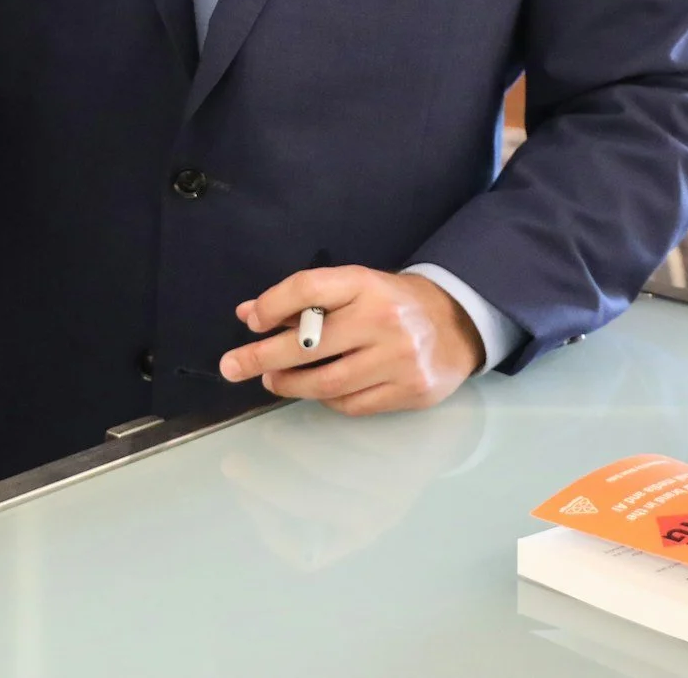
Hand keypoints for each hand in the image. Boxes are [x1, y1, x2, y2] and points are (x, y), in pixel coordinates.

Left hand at [217, 266, 484, 415]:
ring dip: (289, 384)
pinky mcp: (409, 392)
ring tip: (270, 379)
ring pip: (327, 382)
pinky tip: (315, 390)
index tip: (250, 322)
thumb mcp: (352, 288)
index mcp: (366, 284)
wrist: (455, 324)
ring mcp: (399, 359)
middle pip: (309, 343)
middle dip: (262, 356)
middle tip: (231, 367)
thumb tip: (247, 314)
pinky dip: (325, 400)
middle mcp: (383, 320)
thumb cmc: (390, 303)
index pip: (308, 290)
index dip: (272, 305)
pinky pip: (351, 404)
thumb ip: (301, 300)